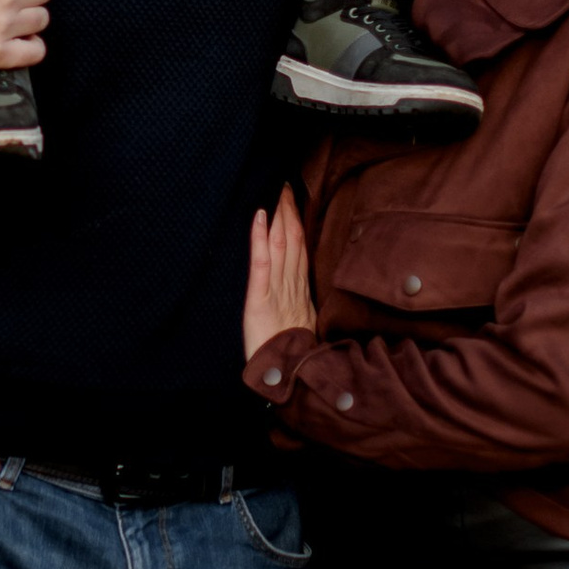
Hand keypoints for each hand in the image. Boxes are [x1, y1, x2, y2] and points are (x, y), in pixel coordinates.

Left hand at [244, 188, 313, 369]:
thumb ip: (303, 310)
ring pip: (281, 247)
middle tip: (289, 187)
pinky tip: (260, 217)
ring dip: (279, 218)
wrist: (285, 381)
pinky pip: (262, 264)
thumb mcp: (299, 331)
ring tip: (279, 194)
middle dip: (290, 214)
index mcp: (300, 295)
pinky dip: (260, 238)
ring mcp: (277, 293)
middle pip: (293, 244)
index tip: (297, 203)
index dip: (299, 227)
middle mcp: (291, 289)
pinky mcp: (260, 299)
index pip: (300, 253)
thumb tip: (308, 294)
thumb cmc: (291, 359)